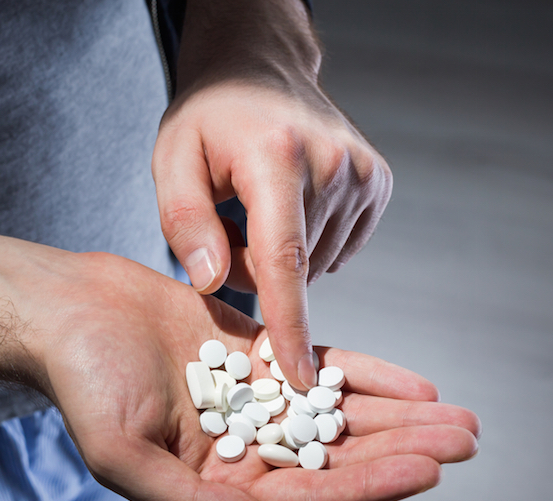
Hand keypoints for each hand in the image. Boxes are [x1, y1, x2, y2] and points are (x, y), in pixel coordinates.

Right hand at [0, 226, 478, 500]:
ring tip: (460, 418)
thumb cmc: (84, 387)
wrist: (70, 313)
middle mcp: (244, 451)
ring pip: (340, 415)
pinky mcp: (257, 358)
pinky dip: (367, 375)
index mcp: (216, 486)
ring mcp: (255, 403)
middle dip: (403, 450)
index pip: (306, 494)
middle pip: (338, 457)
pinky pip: (322, 368)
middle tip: (467, 441)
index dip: (366, 485)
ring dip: (399, 417)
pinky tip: (413, 383)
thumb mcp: (123, 457)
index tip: (424, 470)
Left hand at [153, 0, 392, 389]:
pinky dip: (307, 245)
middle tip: (226, 229)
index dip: (289, 325)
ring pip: (316, 264)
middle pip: (294, 267)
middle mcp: (334, 164)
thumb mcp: (173, 159)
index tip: (299, 378)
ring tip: (257, 210)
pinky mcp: (379, 185)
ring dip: (281, 260)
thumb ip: (184, 221)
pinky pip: (336, 249)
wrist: (261, 71)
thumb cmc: (210, 119)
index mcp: (278, 156)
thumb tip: (214, 285)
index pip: (284, 257)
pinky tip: (290, 207)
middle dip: (254, 271)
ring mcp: (364, 174)